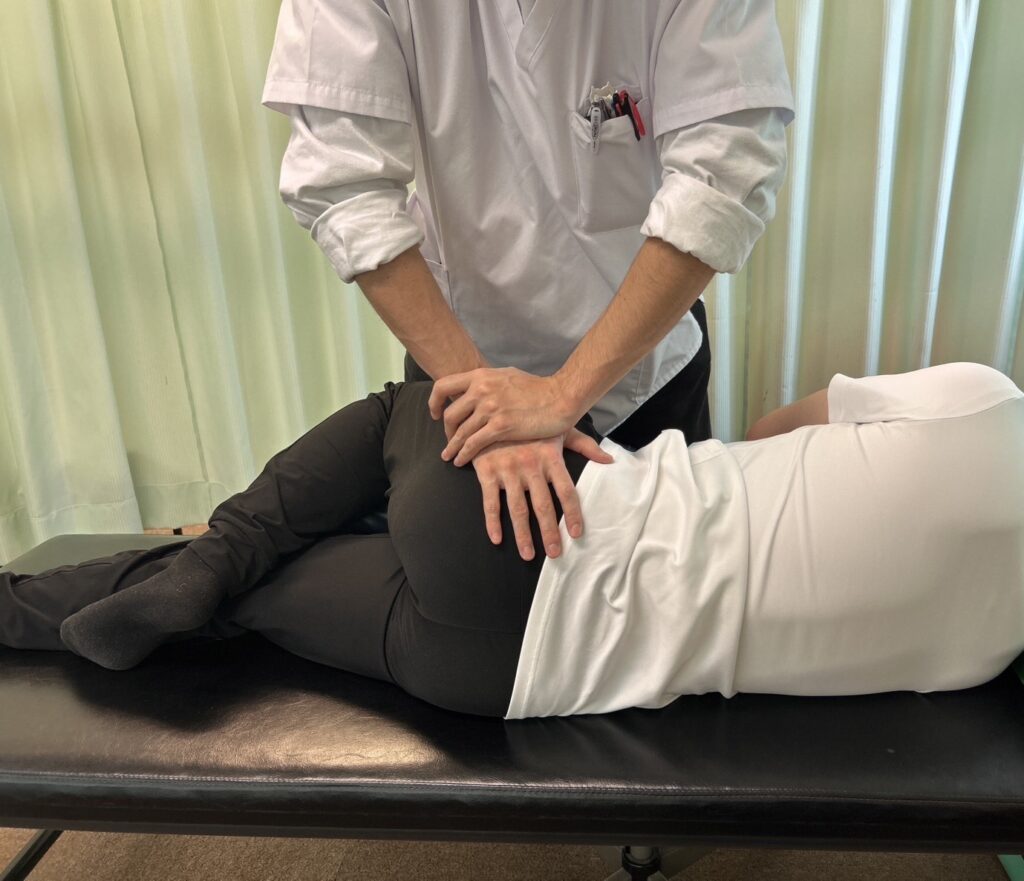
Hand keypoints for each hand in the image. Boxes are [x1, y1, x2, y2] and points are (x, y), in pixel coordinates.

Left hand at [429, 367, 579, 465]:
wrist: (560, 397)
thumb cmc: (538, 388)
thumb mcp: (508, 376)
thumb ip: (490, 382)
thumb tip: (479, 387)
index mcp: (481, 376)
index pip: (444, 385)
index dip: (434, 401)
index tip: (434, 413)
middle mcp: (481, 390)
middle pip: (450, 413)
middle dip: (446, 430)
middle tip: (449, 440)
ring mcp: (490, 408)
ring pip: (460, 431)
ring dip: (452, 447)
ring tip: (450, 456)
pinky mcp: (500, 426)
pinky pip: (473, 443)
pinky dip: (464, 454)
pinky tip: (462, 461)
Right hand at [471, 429, 613, 560]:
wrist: (493, 408)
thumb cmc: (530, 422)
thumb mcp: (558, 429)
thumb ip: (584, 445)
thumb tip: (609, 460)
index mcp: (550, 457)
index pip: (566, 491)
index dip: (572, 514)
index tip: (576, 534)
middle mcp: (530, 466)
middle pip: (542, 506)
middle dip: (549, 532)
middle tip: (555, 554)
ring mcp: (507, 470)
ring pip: (517, 509)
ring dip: (522, 535)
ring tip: (529, 555)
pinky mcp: (486, 472)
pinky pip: (490, 502)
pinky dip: (492, 522)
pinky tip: (496, 539)